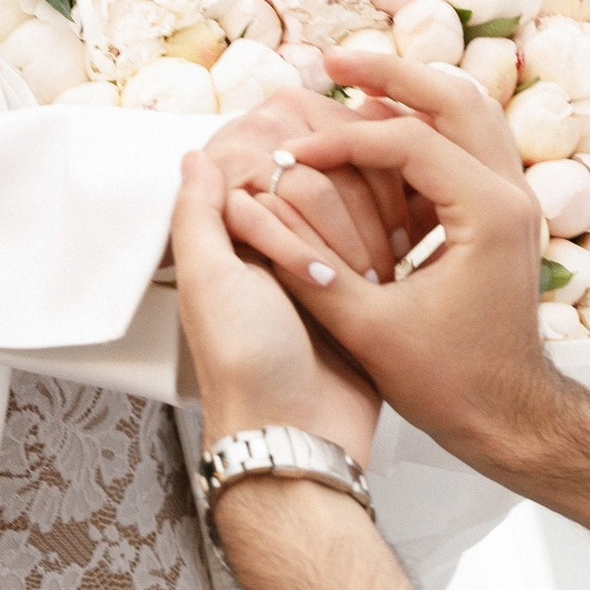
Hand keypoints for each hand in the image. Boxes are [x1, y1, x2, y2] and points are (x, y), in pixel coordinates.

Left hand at [172, 147, 381, 464]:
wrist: (298, 432)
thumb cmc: (245, 365)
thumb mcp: (208, 280)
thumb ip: (197, 213)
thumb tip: (193, 156)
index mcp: (235, 242)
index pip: (274, 172)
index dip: (293, 190)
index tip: (301, 231)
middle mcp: (276, 251)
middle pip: (323, 185)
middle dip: (335, 220)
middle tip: (330, 272)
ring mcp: (322, 270)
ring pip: (357, 208)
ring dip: (365, 234)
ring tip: (365, 274)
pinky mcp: (361, 292)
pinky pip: (381, 243)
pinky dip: (390, 246)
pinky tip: (396, 262)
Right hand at [211, 50, 567, 481]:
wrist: (508, 417)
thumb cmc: (449, 384)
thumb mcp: (369, 331)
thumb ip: (313, 272)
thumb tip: (259, 219)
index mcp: (488, 214)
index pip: (406, 142)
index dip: (339, 142)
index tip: (290, 155)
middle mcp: (511, 195)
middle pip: (454, 99)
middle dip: (390, 76)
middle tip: (331, 62)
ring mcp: (514, 202)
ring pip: (468, 115)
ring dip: (412, 95)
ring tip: (352, 84)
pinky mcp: (504, 217)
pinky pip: (468, 147)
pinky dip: (425, 128)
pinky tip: (378, 136)